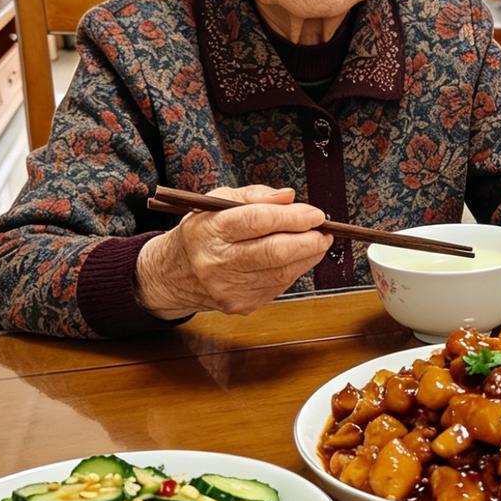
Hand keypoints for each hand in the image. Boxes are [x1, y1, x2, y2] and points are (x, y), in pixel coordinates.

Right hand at [135, 185, 330, 318]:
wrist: (175, 274)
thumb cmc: (201, 232)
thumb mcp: (217, 201)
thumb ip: (254, 195)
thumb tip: (288, 197)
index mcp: (210, 230)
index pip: (258, 221)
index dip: (293, 217)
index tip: (316, 214)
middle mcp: (217, 262)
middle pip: (275, 252)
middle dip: (309, 241)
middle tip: (324, 231)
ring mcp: (229, 288)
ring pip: (282, 272)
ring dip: (308, 256)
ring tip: (317, 242)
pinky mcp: (240, 305)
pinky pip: (278, 286)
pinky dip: (294, 270)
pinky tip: (297, 258)